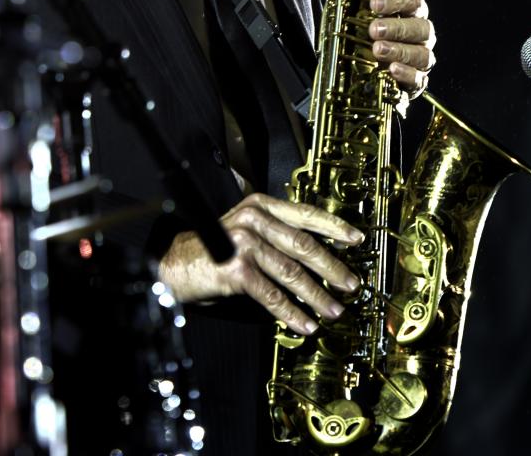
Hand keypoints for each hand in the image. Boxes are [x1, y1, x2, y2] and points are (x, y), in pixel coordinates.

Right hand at [157, 193, 363, 334]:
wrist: (173, 264)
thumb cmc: (212, 251)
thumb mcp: (245, 231)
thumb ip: (275, 235)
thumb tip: (318, 257)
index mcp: (260, 206)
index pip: (304, 213)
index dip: (333, 226)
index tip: (356, 239)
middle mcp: (254, 219)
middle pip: (303, 244)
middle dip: (332, 267)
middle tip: (351, 284)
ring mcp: (244, 243)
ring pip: (291, 272)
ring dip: (317, 295)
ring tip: (334, 310)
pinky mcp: (236, 270)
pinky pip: (272, 295)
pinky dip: (291, 313)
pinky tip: (305, 324)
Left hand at [314, 0, 436, 96]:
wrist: (362, 68)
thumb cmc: (361, 30)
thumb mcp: (346, 4)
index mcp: (407, 9)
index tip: (374, 1)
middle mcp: (418, 31)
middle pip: (421, 26)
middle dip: (397, 27)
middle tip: (372, 29)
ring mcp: (420, 57)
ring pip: (423, 53)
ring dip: (400, 50)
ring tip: (376, 50)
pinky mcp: (416, 81)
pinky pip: (420, 79)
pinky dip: (407, 74)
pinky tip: (390, 70)